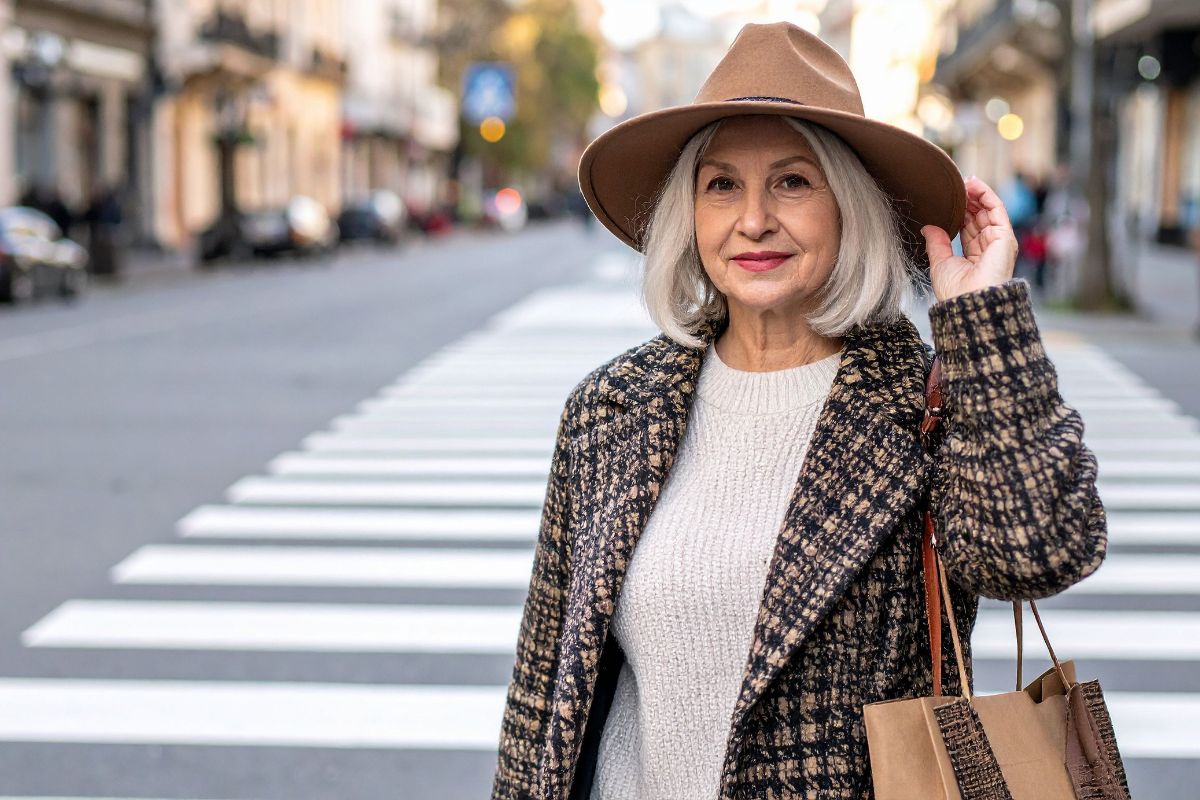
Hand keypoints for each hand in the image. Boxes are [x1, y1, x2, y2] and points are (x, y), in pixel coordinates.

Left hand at [920, 176, 1018, 302]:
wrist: (967, 302)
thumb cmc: (954, 290)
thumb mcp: (940, 262)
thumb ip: (936, 243)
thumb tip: (928, 227)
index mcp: (975, 256)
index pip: (969, 227)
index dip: (961, 212)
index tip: (950, 200)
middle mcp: (989, 248)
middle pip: (980, 217)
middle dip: (969, 200)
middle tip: (956, 186)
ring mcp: (999, 241)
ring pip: (989, 210)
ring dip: (977, 194)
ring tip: (963, 182)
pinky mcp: (1005, 236)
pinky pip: (997, 209)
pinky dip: (986, 194)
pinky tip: (974, 185)